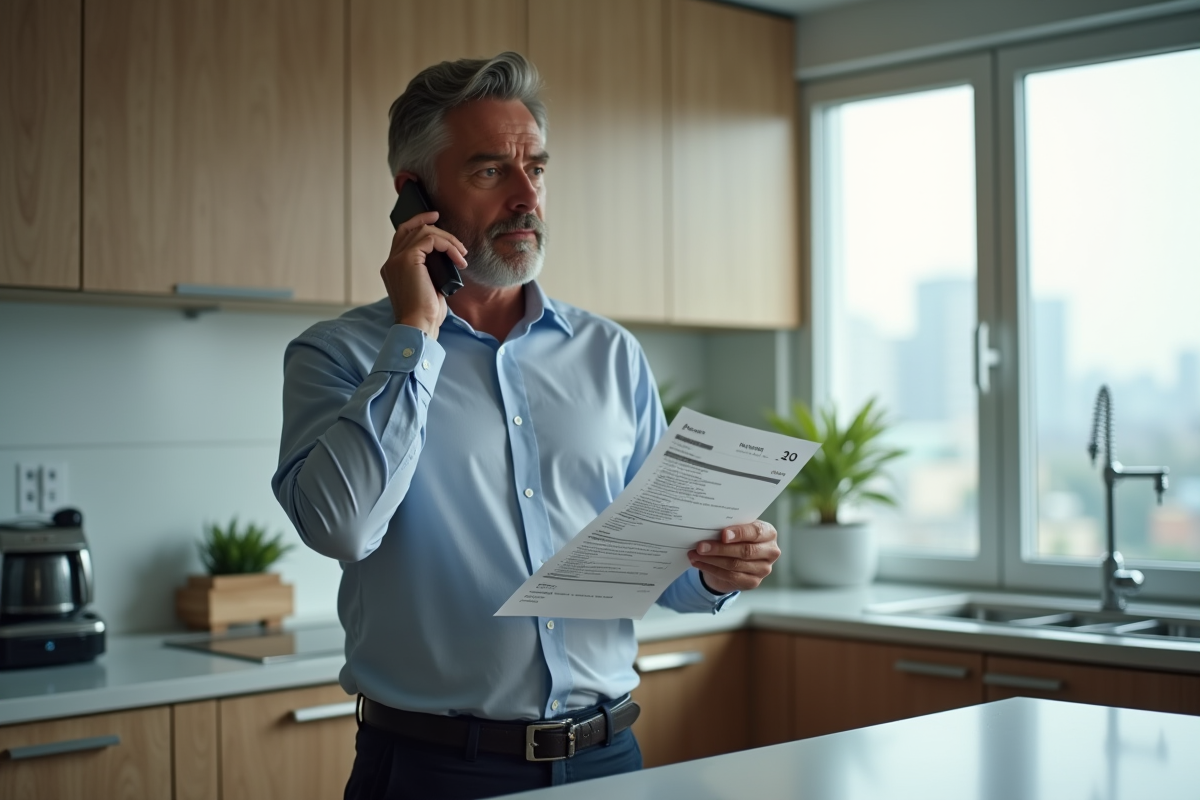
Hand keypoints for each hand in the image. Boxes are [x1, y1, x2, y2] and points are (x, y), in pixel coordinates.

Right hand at [380, 210, 467, 339]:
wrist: (419, 325)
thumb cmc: (426, 312)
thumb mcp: (428, 286)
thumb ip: (430, 269)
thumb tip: (446, 257)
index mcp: (393, 267)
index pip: (402, 235)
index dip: (418, 223)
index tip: (435, 218)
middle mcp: (391, 261)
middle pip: (410, 228)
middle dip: (431, 223)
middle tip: (453, 234)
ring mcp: (397, 259)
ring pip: (423, 231)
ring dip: (447, 240)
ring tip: (462, 254)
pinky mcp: (407, 259)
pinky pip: (430, 239)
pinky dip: (448, 245)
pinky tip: (458, 258)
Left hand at [688, 520, 780, 594]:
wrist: (738, 557)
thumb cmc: (738, 537)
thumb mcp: (737, 528)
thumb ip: (730, 527)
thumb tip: (710, 528)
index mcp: (769, 533)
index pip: (756, 532)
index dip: (739, 533)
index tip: (722, 534)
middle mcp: (770, 552)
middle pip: (745, 551)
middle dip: (720, 549)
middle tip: (701, 546)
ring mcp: (763, 569)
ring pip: (735, 565)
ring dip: (711, 560)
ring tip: (695, 554)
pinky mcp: (753, 582)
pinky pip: (730, 576)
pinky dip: (712, 569)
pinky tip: (699, 563)